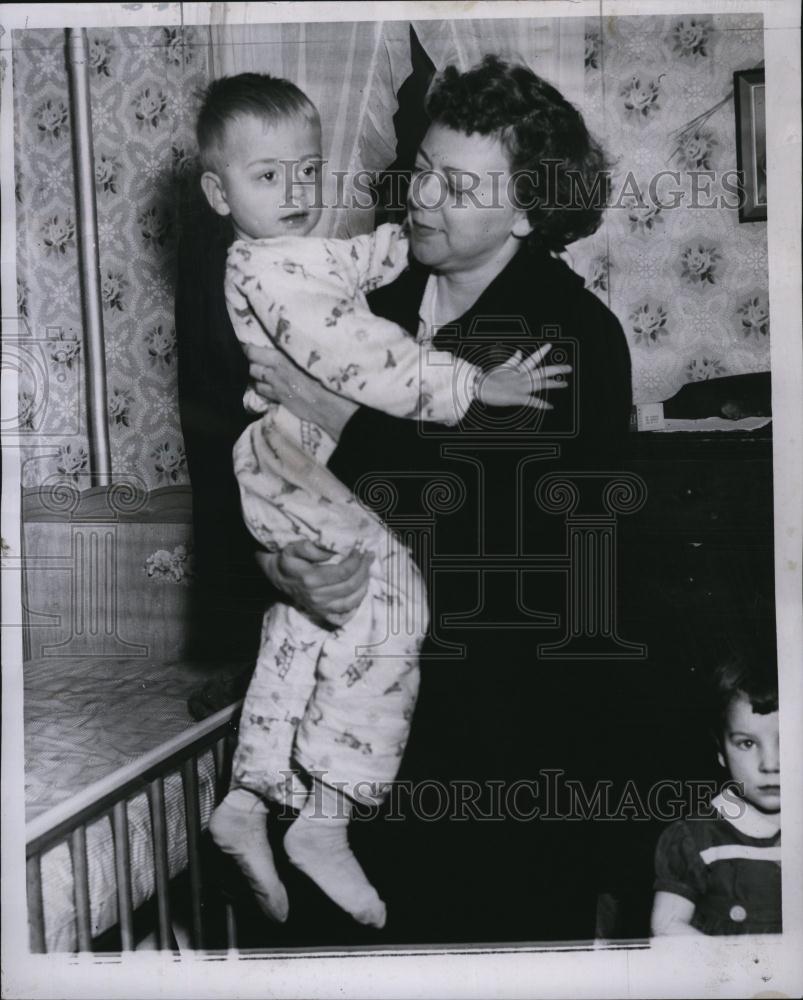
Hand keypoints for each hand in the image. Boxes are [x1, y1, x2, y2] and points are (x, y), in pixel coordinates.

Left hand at [244, 343, 357, 440]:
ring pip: (255, 381)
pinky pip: (263, 393)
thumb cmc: (320, 376)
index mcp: (278, 359)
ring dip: (257, 377)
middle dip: (252, 363)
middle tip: (257, 360)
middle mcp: (272, 373)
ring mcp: (274, 387)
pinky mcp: (278, 399)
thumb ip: (291, 350)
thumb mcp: (305, 356)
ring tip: (263, 374)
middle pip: (251, 366)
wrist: (325, 402)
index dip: (248, 349)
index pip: (252, 351)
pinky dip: (263, 389)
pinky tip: (269, 387)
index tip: (247, 345)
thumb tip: (287, 341)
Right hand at [254, 540, 373, 627]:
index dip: (355, 561)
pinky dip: (357, 601)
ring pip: (352, 599)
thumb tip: (330, 554)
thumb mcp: (293, 548)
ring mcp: (320, 607)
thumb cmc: (287, 560)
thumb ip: (310, 548)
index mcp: (311, 579)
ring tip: (367, 570)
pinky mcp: (322, 612)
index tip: (359, 550)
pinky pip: (345, 612)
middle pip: (351, 585)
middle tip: (368, 557)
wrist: (277, 576)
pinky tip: (361, 589)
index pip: (343, 572)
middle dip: (364, 569)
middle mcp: (317, 596)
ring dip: (364, 584)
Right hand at [478, 343, 571, 410]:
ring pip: (540, 383)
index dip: (541, 352)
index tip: (550, 345)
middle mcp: (521, 377)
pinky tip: (550, 406)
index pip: (531, 359)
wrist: (477, 387)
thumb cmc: (487, 379)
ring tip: (564, 384)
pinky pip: (531, 401)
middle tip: (569, 367)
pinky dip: (541, 404)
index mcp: (516, 370)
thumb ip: (512, 361)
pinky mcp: (516, 397)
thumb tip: (519, 352)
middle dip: (556, 369)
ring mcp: (519, 387)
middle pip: (542, 371)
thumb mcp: (501, 368)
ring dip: (553, 384)